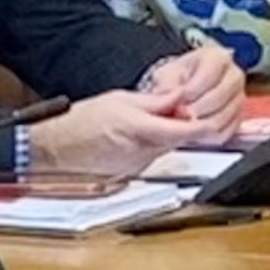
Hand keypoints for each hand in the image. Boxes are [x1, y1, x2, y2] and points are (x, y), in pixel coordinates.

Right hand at [30, 89, 207, 176]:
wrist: (56, 148)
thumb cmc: (80, 123)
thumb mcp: (120, 99)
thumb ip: (155, 101)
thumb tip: (180, 96)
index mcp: (140, 129)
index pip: (185, 131)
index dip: (203, 123)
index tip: (213, 115)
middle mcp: (142, 152)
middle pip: (180, 140)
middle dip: (187, 126)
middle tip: (183, 110)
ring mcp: (138, 166)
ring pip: (169, 149)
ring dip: (171, 136)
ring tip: (154, 121)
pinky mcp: (133, 173)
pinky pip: (155, 157)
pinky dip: (156, 146)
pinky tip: (142, 136)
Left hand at [142, 46, 244, 140]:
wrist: (186, 90)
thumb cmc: (179, 78)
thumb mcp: (167, 74)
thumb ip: (167, 83)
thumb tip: (168, 94)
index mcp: (218, 58)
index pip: (209, 76)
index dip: (191, 91)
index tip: (177, 100)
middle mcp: (234, 75)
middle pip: (219, 97)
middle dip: (197, 109)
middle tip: (179, 114)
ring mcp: (239, 97)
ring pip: (224, 116)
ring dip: (201, 124)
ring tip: (184, 124)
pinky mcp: (238, 117)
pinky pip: (226, 131)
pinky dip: (208, 136)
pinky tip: (194, 132)